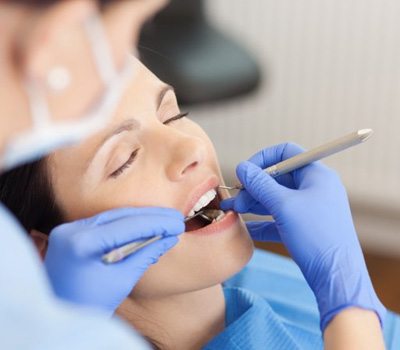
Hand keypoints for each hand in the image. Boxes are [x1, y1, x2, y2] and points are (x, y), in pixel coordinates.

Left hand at [45, 207, 183, 315]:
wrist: (59, 319)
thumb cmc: (90, 306)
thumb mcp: (122, 280)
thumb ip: (146, 254)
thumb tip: (170, 238)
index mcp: (81, 243)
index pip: (128, 225)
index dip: (157, 222)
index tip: (178, 223)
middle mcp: (71, 230)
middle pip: (120, 216)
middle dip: (151, 217)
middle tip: (175, 218)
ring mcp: (68, 230)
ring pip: (112, 217)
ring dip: (140, 219)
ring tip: (164, 221)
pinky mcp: (70, 233)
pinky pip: (103, 223)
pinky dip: (125, 225)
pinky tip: (144, 227)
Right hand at [221, 143, 384, 329]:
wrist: (336, 276)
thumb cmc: (315, 236)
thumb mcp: (284, 206)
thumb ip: (260, 184)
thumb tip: (242, 167)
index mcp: (316, 175)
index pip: (286, 153)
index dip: (263, 159)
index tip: (245, 172)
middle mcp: (314, 188)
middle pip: (278, 177)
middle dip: (253, 186)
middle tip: (235, 198)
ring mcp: (310, 208)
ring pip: (276, 198)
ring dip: (254, 203)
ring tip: (232, 211)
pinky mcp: (305, 227)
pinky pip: (279, 218)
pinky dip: (263, 221)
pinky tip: (246, 228)